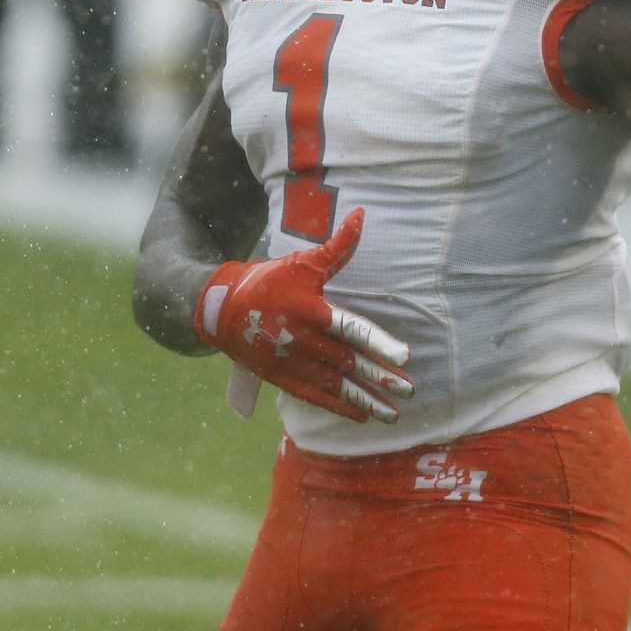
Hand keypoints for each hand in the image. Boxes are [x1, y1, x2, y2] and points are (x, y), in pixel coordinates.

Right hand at [194, 209, 412, 422]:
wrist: (222, 309)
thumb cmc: (268, 282)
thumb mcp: (302, 262)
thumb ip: (337, 247)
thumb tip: (363, 216)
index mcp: (309, 310)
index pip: (350, 329)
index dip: (378, 343)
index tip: (403, 358)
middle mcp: (302, 340)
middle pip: (347, 362)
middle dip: (379, 377)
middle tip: (408, 390)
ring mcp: (290, 363)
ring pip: (334, 385)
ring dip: (365, 399)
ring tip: (393, 413)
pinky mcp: (281, 378)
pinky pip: (314, 396)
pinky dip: (338, 406)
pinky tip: (361, 414)